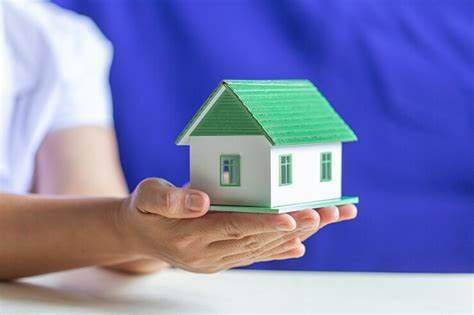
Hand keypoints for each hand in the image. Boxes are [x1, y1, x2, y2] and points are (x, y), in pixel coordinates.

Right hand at [116, 178, 322, 272]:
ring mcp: (215, 261)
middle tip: (325, 212)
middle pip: (256, 239)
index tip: (291, 217)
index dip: (263, 222)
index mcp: (189, 235)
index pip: (233, 227)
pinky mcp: (221, 261)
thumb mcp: (147, 196)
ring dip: (294, 234)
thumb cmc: (144, 208)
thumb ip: (170, 199)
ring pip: (260, 248)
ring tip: (324, 218)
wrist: (139, 234)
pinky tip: (300, 245)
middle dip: (293, 225)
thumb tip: (201, 202)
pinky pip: (253, 256)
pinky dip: (277, 250)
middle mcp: (206, 254)